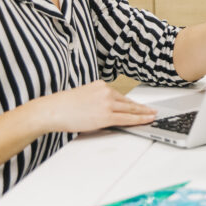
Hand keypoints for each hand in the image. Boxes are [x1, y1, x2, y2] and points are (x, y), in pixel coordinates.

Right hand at [27, 80, 156, 133]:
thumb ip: (97, 99)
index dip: (132, 102)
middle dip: (142, 107)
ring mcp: (107, 103)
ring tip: (152, 116)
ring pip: (130, 109)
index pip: (121, 95)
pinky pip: (126, 118)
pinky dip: (138, 120)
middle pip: (128, 102)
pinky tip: (146, 120)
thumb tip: (106, 108)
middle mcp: (106, 92)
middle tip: (152, 110)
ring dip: (143, 113)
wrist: (52, 110)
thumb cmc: (63, 106)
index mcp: (101, 85)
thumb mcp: (83, 95)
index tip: (140, 105)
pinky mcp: (106, 115)